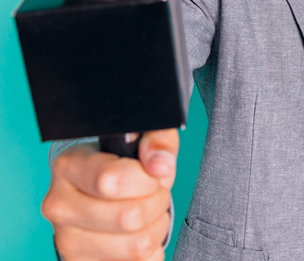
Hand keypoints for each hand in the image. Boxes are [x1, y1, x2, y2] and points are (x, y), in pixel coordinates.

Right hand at [42, 129, 178, 260]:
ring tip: (150, 210)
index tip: (153, 173)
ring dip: (157, 227)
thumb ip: (157, 141)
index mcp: (70, 165)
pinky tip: (140, 231)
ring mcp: (67, 240)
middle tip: (156, 192)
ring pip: (136, 245)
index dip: (146, 179)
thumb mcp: (146, 138)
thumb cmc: (127, 161)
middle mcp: (60, 204)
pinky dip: (150, 250)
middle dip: (157, 202)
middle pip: (128, 217)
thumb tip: (160, 165)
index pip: (111, 180)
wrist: (106, 190)